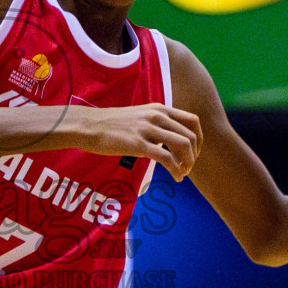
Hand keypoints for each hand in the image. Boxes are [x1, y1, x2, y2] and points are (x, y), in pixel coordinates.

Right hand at [77, 103, 201, 180]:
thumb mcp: (139, 117)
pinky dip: (176, 170)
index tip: (194, 153)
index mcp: (159, 109)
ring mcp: (148, 129)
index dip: (199, 139)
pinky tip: (176, 177)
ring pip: (183, 145)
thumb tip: (169, 139)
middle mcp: (157, 116)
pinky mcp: (138, 144)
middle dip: (194, 155)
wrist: (88, 126)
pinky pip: (166, 158)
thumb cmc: (111, 124)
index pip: (192, 121)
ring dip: (188, 162)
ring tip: (183, 173)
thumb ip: (156, 123)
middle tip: (188, 167)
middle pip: (190, 136)